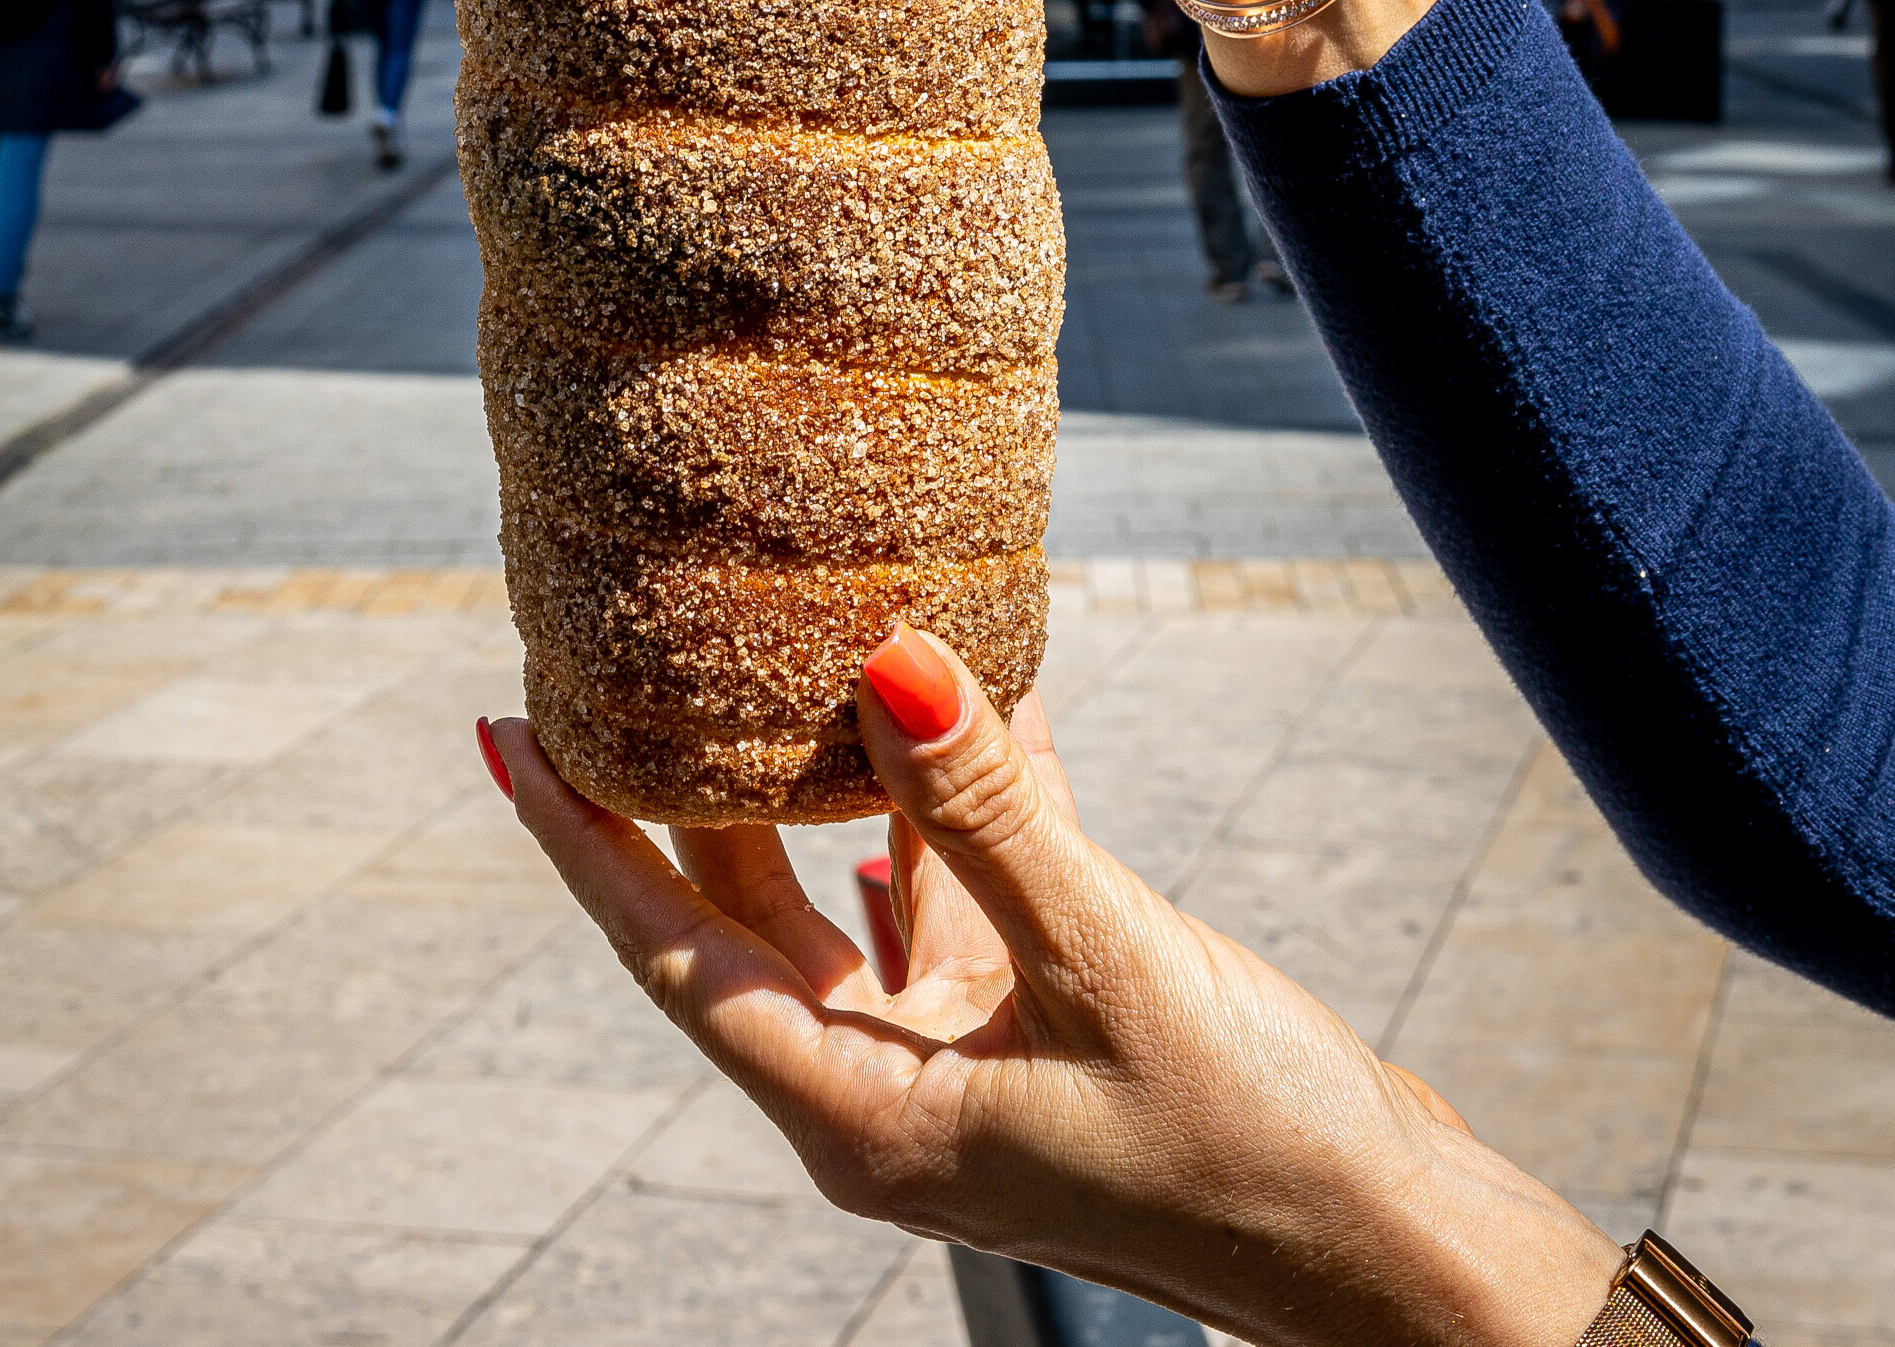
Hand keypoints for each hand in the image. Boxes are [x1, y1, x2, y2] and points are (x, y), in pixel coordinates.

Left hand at [487, 633, 1616, 1346]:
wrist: (1391, 1255)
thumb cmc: (1250, 1148)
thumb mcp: (1106, 964)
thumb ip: (986, 811)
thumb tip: (886, 655)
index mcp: (864, 1115)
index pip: (672, 953)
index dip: (585, 839)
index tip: (503, 731)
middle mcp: (886, 1091)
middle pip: (744, 914)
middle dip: (691, 784)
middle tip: (632, 652)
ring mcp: (960, 1063)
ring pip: (854, 891)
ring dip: (842, 771)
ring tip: (799, 638)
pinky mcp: (1035, 1033)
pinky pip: (968, 889)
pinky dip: (968, 796)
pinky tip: (988, 690)